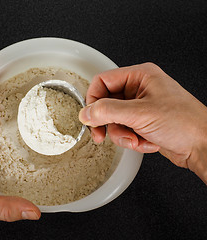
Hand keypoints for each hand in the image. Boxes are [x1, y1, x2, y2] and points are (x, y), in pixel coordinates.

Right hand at [79, 63, 206, 183]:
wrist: (204, 146)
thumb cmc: (185, 123)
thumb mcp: (140, 114)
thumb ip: (108, 111)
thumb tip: (86, 112)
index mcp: (140, 76)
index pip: (103, 81)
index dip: (93, 99)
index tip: (90, 117)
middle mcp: (138, 89)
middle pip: (106, 103)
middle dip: (108, 123)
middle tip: (103, 135)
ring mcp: (140, 107)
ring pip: (113, 120)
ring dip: (122, 135)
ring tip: (136, 139)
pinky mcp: (142, 122)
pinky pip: (124, 130)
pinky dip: (132, 140)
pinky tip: (147, 142)